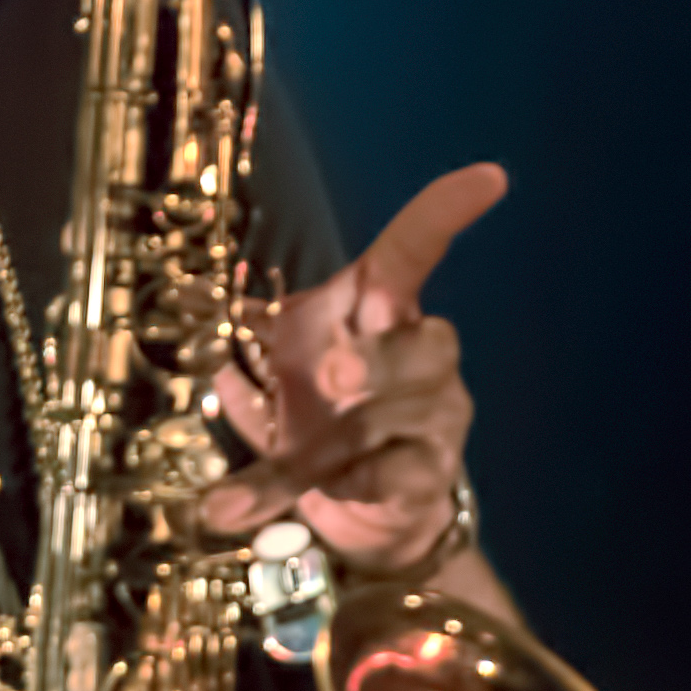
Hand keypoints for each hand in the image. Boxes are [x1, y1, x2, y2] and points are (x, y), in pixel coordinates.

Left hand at [198, 163, 505, 571]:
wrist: (365, 513)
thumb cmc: (328, 418)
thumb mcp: (281, 371)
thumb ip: (247, 344)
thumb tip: (201, 325)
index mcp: (381, 315)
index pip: (414, 254)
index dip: (447, 214)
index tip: (489, 178)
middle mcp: (423, 362)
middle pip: (433, 344)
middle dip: (384, 359)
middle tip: (334, 378)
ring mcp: (436, 421)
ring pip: (407, 415)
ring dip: (336, 441)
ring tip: (280, 474)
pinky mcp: (430, 477)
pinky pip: (398, 475)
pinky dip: (350, 486)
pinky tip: (323, 494)